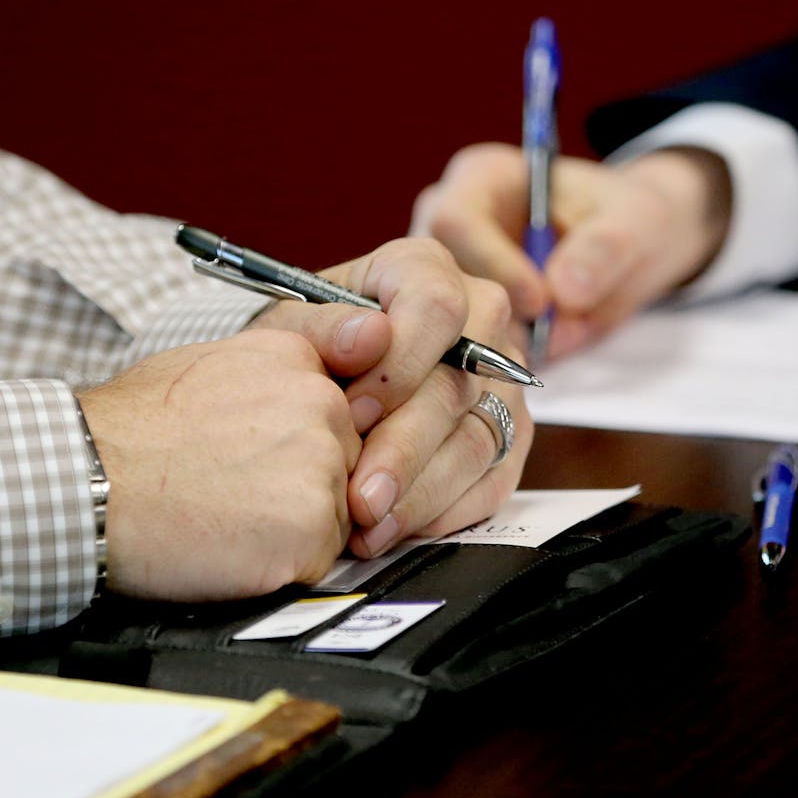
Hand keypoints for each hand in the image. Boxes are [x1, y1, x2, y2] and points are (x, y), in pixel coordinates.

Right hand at [79, 330, 360, 601]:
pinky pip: (320, 557)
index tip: (251, 452)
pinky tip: (233, 545)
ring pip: (336, 511)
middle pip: (346, 461)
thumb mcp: (212, 364)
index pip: (337, 410)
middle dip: (301, 484)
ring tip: (227, 513)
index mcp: (298, 359)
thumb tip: (368, 343)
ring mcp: (320, 465)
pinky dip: (283, 565)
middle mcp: (321, 403)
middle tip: (231, 486)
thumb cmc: (133, 431)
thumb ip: (286, 365)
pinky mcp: (311, 527)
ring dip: (293, 526)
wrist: (84, 484)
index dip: (295, 442)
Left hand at [249, 237, 531, 556]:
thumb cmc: (302, 349)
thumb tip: (368, 338)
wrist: (309, 385)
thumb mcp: (288, 328)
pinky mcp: (509, 435)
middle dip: (404, 448)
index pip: (437, 305)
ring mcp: (501, 380)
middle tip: (359, 496)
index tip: (352, 410)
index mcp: (424, 269)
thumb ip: (320, 327)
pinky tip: (397, 528)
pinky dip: (444, 512)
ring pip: (478, 440)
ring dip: (421, 492)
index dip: (399, 363)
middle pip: (459, 384)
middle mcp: (478, 319)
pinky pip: (493, 481)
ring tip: (368, 526)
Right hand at [410, 142, 731, 358]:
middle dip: (482, 316)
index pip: (455, 220)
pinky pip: (461, 355)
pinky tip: (530, 365)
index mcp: (483, 179)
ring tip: (540, 353)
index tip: (540, 301)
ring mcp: (450, 277)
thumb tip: (563, 292)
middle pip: (433, 277)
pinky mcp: (464, 322)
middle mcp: (452, 226)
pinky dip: (495, 369)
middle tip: (540, 341)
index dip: (492, 264)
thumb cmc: (633, 216)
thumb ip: (605, 248)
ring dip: (489, 349)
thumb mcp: (638, 220)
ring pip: (443, 323)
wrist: (635, 247)